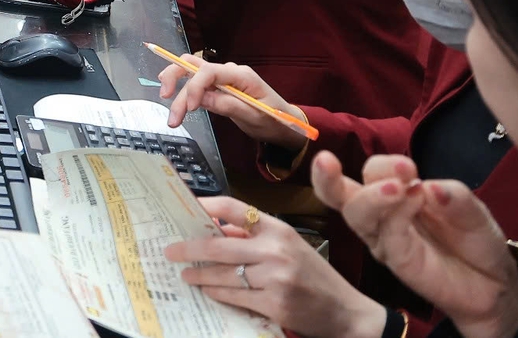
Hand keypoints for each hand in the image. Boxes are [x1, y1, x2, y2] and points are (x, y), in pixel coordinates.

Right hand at [157, 57, 307, 149]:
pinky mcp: (217, 87)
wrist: (284, 125)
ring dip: (177, 90)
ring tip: (172, 117)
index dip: (195, 86)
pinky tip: (177, 105)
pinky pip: (196, 85)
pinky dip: (184, 94)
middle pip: (193, 65)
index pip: (209, 71)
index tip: (190, 109)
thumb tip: (200, 99)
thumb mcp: (254, 116)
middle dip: (175, 80)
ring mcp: (222, 78)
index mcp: (240, 74)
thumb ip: (227, 105)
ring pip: (190, 75)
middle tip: (166, 101)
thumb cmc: (273, 120)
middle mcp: (228, 71)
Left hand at [164, 198, 389, 337]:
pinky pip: (234, 296)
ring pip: (222, 273)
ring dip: (198, 274)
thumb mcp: (290, 246)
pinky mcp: (274, 303)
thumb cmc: (315, 277)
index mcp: (279, 229)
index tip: (186, 207)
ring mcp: (275, 277)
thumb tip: (215, 229)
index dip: (207, 205)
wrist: (347, 312)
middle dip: (189, 247)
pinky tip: (207, 290)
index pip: (235, 208)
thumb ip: (255, 237)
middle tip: (170, 250)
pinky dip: (216, 292)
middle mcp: (276, 250)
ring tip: (184, 272)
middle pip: (219, 244)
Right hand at [312, 152, 517, 337]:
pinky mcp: (397, 261)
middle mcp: (381, 214)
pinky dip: (397, 216)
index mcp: (395, 193)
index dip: (384, 164)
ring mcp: (385, 239)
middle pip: (341, 193)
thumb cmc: (475, 240)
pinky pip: (386, 236)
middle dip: (330, 177)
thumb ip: (455, 196)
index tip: (409, 167)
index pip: (372, 172)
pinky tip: (416, 204)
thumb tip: (430, 186)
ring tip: (396, 187)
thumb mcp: (473, 210)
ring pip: (355, 214)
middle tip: (339, 163)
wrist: (495, 284)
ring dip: (370, 196)